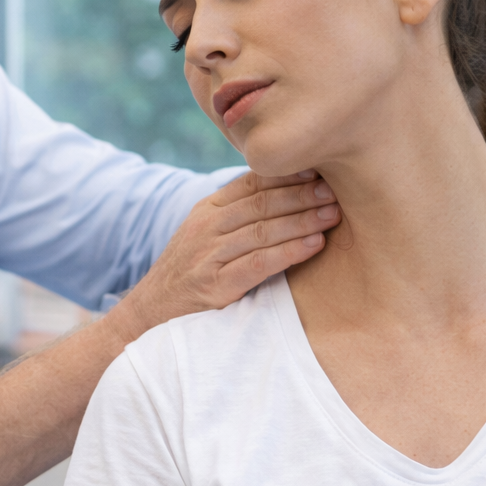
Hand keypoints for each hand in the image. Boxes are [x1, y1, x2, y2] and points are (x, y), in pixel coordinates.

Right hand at [107, 170, 339, 342]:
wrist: (148, 316)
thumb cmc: (189, 275)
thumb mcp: (204, 236)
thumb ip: (237, 216)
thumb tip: (287, 195)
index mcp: (206, 209)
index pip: (251, 182)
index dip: (288, 174)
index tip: (321, 169)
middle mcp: (205, 227)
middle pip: (261, 203)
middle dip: (302, 195)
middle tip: (336, 190)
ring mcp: (208, 256)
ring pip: (262, 230)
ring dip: (302, 220)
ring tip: (334, 215)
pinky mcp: (214, 286)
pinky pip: (258, 263)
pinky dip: (289, 252)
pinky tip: (314, 245)